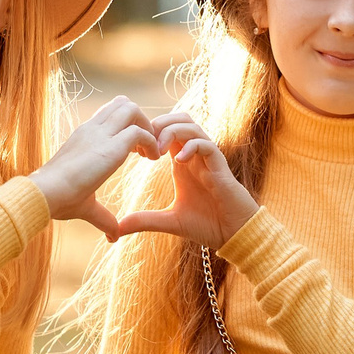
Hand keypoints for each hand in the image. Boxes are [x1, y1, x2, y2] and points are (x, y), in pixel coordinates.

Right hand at [32, 96, 158, 238]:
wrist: (44, 195)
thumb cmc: (58, 201)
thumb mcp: (85, 206)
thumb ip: (103, 218)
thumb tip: (113, 237)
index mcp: (85, 137)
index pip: (110, 113)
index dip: (128, 126)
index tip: (136, 151)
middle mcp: (92, 130)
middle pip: (123, 103)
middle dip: (142, 121)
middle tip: (146, 149)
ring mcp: (100, 135)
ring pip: (132, 109)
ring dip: (148, 127)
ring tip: (150, 153)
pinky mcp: (110, 147)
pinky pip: (140, 132)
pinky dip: (151, 143)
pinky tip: (152, 161)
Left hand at [112, 113, 260, 247]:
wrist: (234, 234)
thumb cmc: (207, 224)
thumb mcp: (169, 222)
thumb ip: (145, 220)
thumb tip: (119, 228)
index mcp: (182, 161)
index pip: (166, 130)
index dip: (149, 133)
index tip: (135, 150)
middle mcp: (195, 155)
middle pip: (178, 119)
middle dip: (158, 124)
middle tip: (145, 143)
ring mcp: (208, 159)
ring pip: (192, 126)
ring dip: (172, 131)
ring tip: (159, 150)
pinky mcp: (220, 167)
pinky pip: (207, 144)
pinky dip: (191, 146)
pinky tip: (179, 160)